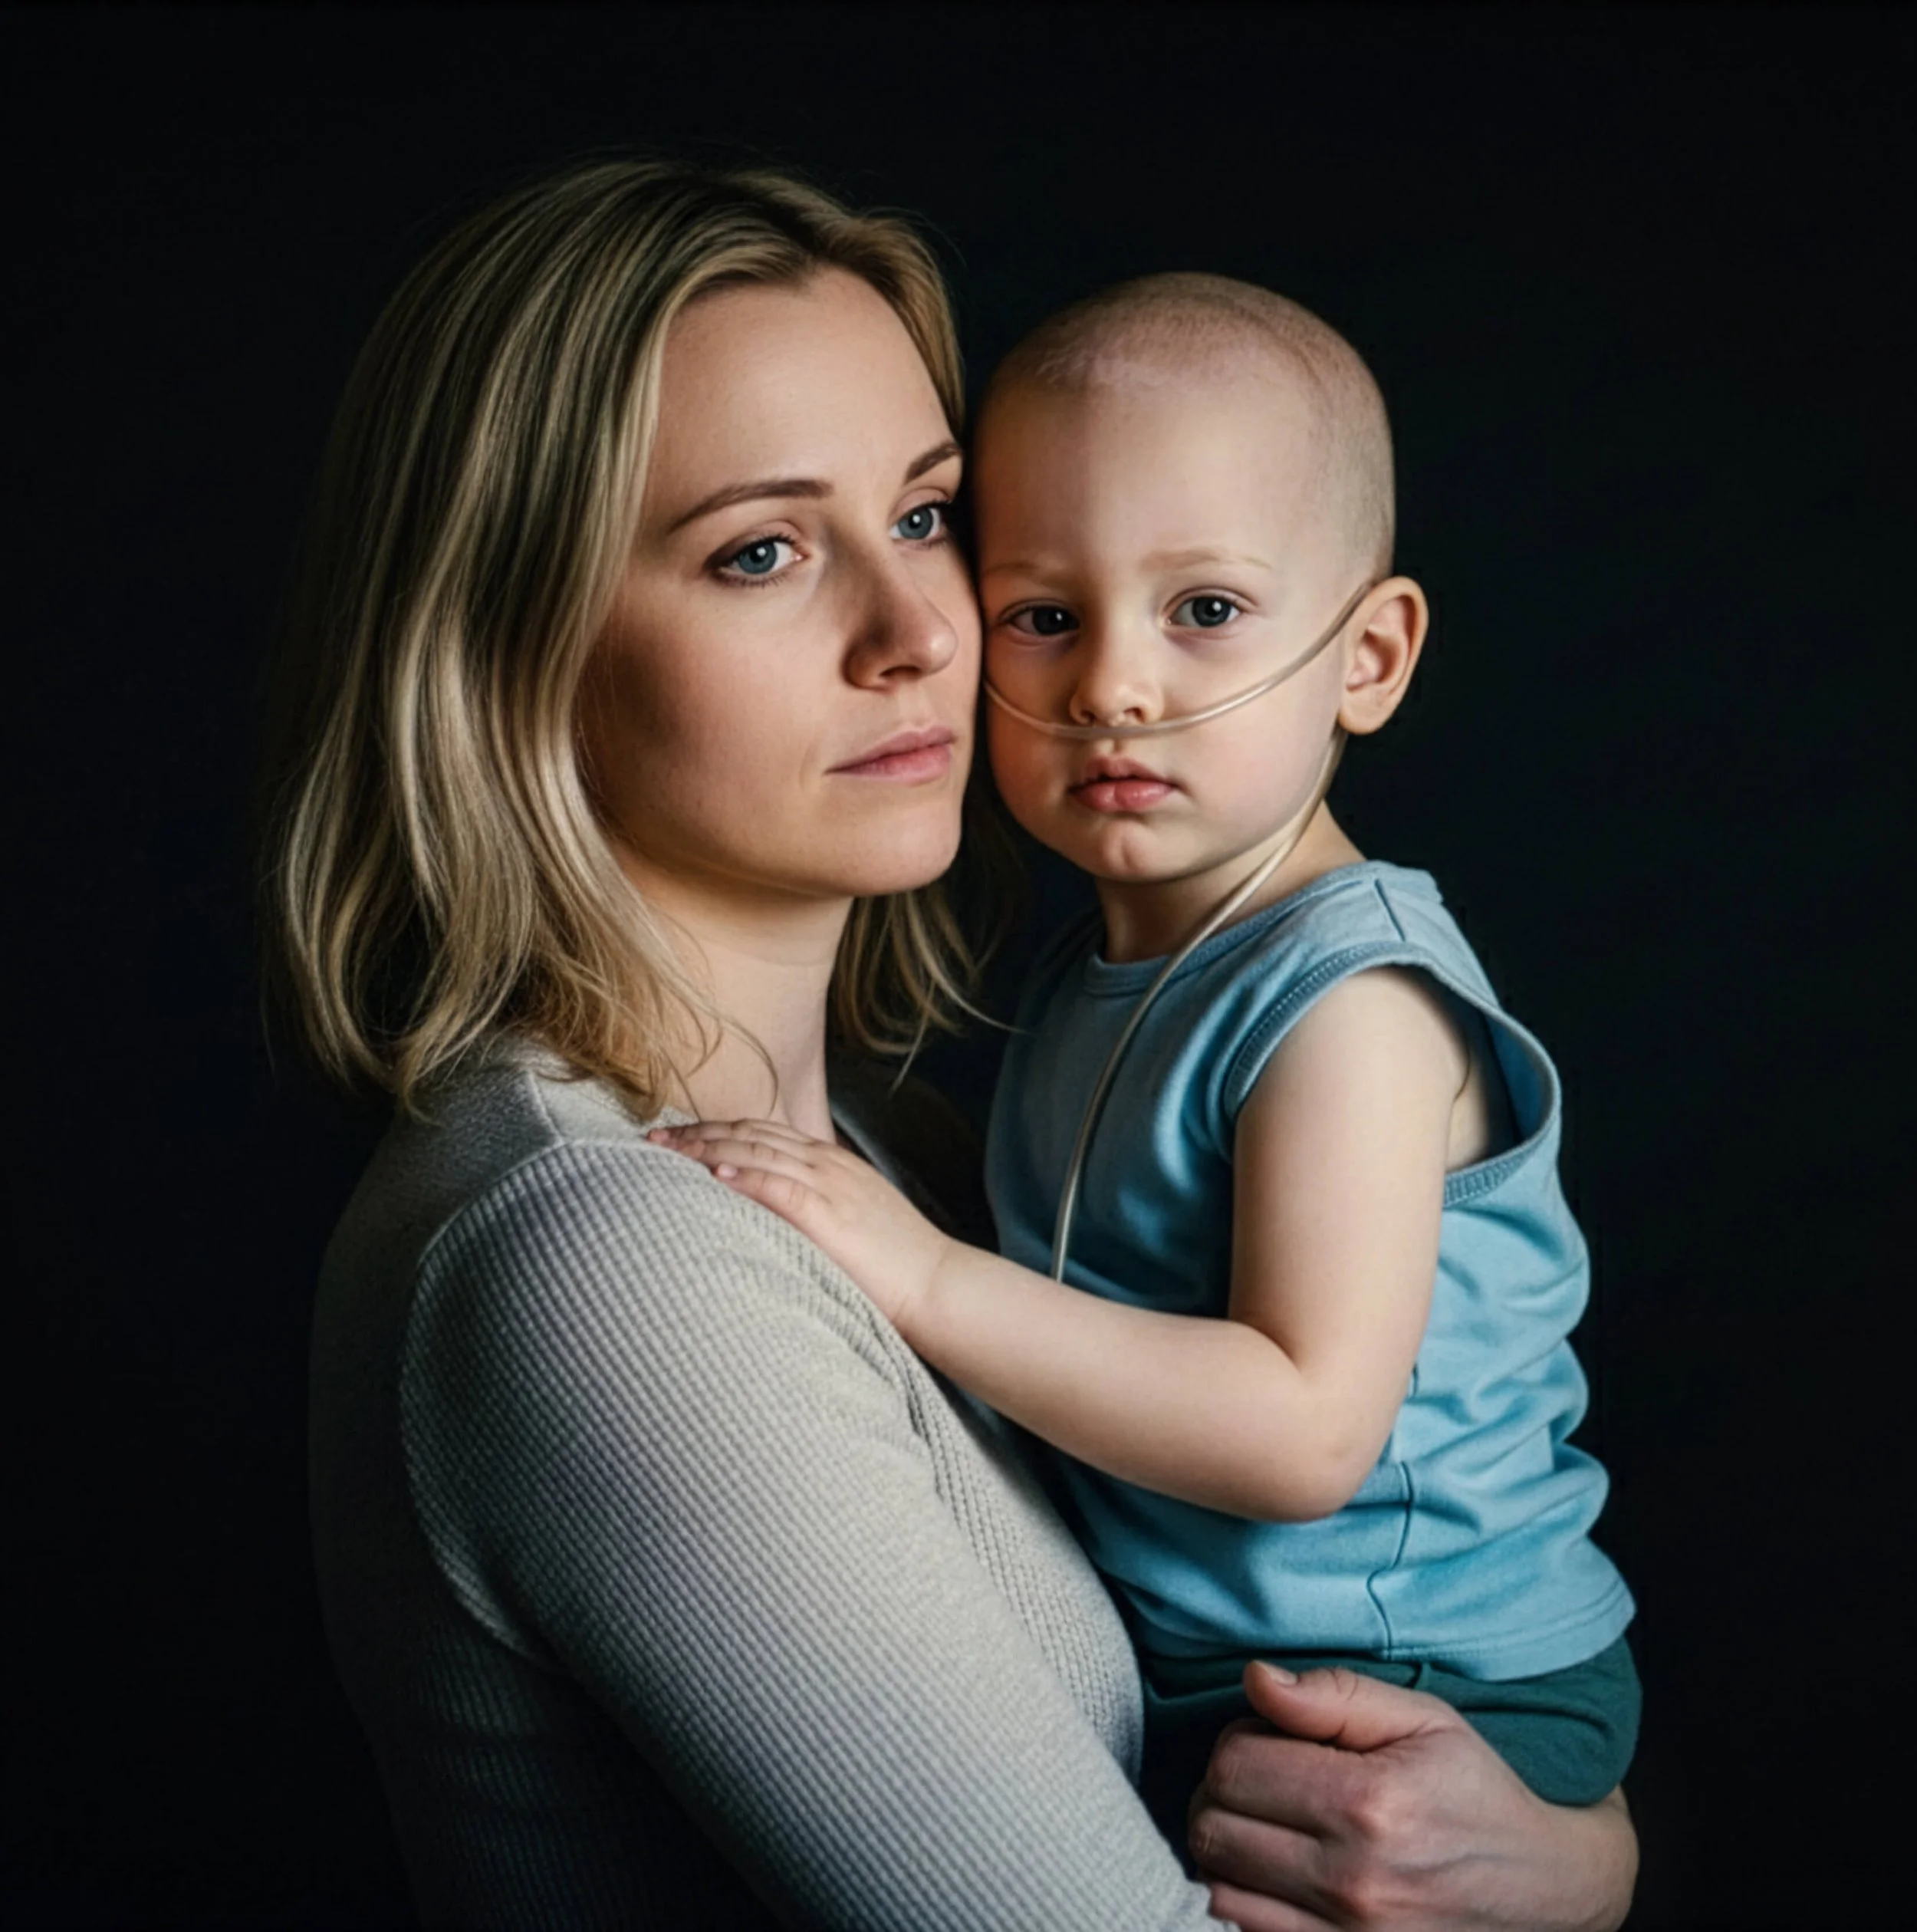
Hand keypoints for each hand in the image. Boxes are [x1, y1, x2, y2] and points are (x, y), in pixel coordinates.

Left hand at [650, 1119, 952, 1335]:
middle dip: (698, 1133)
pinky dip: (744, 1175)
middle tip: (653, 1138)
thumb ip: (811, 1210)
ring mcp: (829, 1185)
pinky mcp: (829, 1214)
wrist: (936, 1285)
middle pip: (751, 1132)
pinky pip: (779, 1185)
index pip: (763, 1131)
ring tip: (667, 1150)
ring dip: (706, 1147)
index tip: (677, 1136)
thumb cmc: (894, 1265)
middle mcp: (827, 1164)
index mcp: (832, 1163)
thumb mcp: (851, 1222)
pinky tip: (714, 1172)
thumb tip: (767, 1217)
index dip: (717, 1129)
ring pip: (757, 1150)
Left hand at [1189, 1664, 1636, 1931]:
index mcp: (1370, 1802)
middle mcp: (1353, 1879)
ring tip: (1262, 1828)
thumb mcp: (1422, 1720)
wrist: (1544, 1890)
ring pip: (1218, 1887)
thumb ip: (1334, 1695)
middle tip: (1258, 1783)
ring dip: (1224, 1851)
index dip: (1237, 1740)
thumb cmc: (1475, 1792)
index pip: (1234, 1762)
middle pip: (1214, 1826)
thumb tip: (1256, 1679)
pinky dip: (1242, 1900)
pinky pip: (1245, 1931)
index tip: (1268, 1740)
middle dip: (1220, 1793)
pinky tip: (1271, 1874)